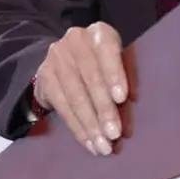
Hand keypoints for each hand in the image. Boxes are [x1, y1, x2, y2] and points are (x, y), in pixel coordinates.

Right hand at [34, 22, 128, 155]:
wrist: (65, 60)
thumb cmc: (104, 63)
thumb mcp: (117, 60)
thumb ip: (126, 76)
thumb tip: (135, 104)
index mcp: (100, 32)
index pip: (107, 50)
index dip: (114, 74)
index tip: (122, 98)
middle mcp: (75, 41)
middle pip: (91, 78)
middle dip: (103, 109)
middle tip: (115, 133)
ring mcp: (57, 58)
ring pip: (75, 96)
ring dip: (90, 125)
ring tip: (103, 146)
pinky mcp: (45, 78)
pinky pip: (62, 108)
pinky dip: (78, 129)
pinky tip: (89, 143)